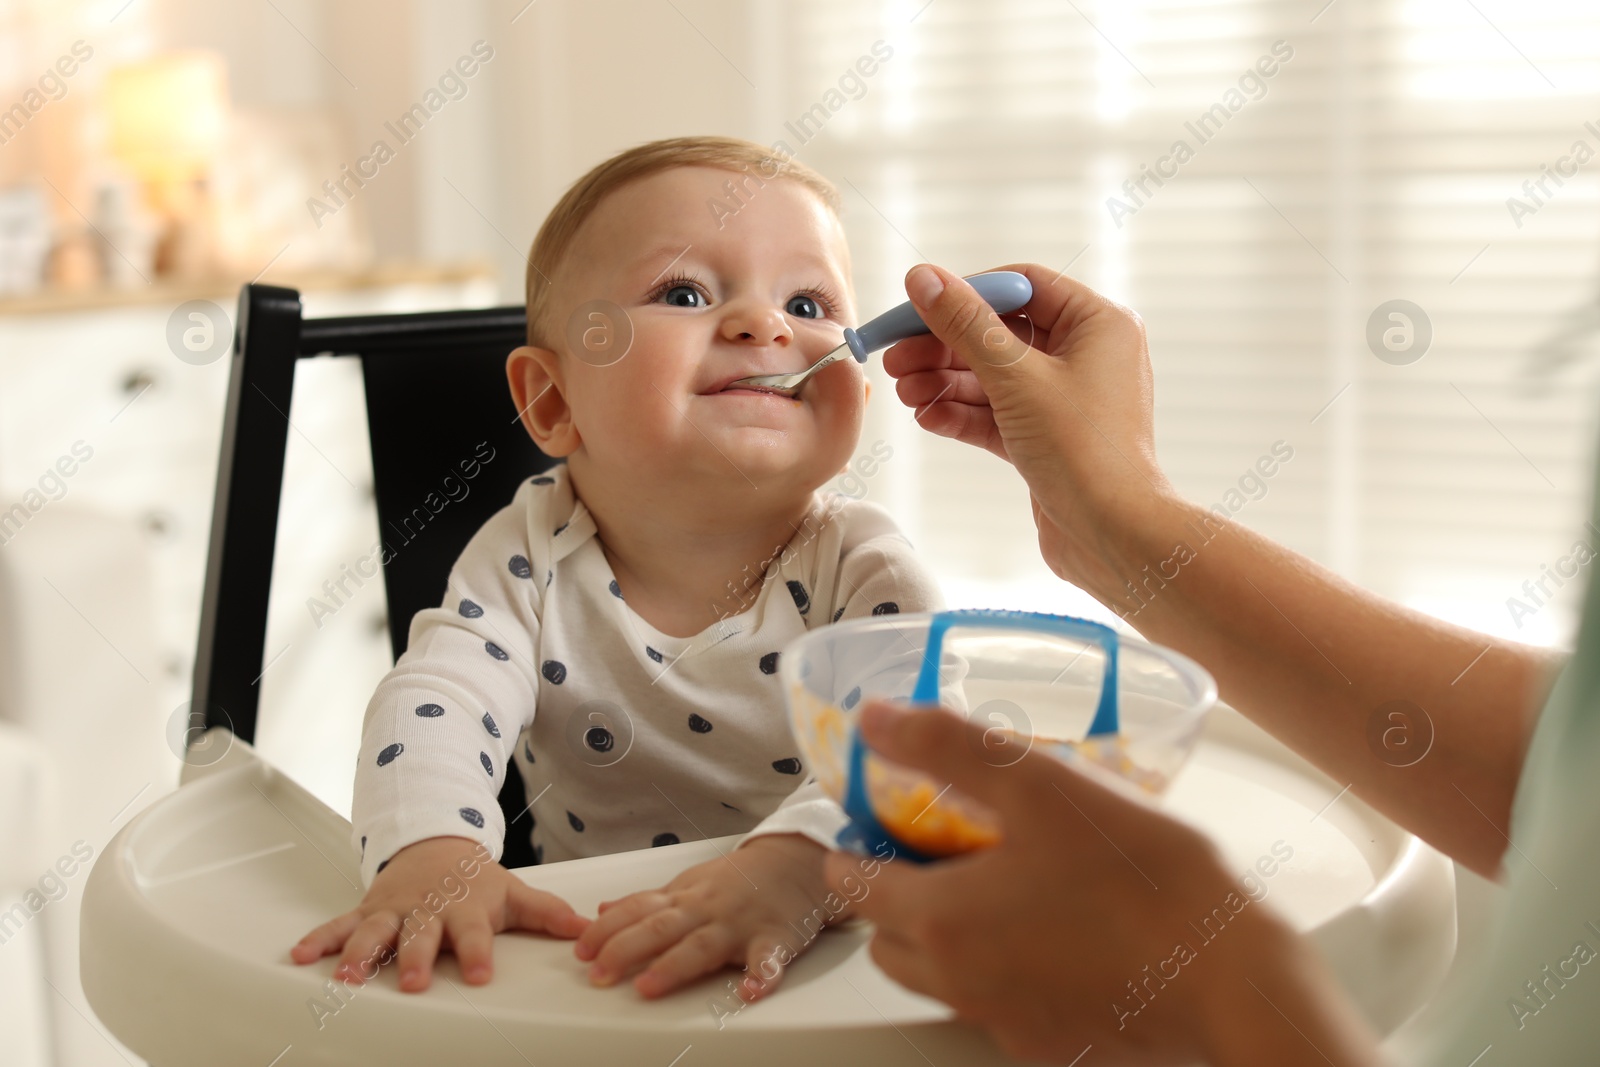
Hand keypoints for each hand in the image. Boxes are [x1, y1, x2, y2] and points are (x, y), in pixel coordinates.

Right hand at [290, 835, 588, 991]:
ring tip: (347, 974)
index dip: (478, 952)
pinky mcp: (367, 910)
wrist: (434, 843)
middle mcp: (426, 911)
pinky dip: (318, 938)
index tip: (481, 974)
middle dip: (414, 957)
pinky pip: (338, 924)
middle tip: (411, 981)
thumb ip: (548, 914)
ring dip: (360, 952)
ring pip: (374, 932)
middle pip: (419, 936)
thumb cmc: (474, 879)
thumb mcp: (513, 893)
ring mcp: (393, 910)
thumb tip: (586, 929)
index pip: (475, 933)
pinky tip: (299, 956)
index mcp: (465, 908)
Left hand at [574, 834, 840, 999]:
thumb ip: (647, 902)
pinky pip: (769, 960)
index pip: (638, 910)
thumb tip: (602, 911)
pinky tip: (749, 992)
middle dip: (627, 949)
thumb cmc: (739, 879)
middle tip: (599, 973)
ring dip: (675, 966)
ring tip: (649, 986)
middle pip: (662, 927)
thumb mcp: (688, 883)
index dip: (607, 930)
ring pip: (704, 945)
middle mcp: (707, 909)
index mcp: (684, 897)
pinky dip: (761, 976)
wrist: (796, 860)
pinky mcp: (776, 939)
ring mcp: (740, 925)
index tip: (581, 951)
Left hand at [826, 702, 1379, 1065]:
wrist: (1231, 977)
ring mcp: (1006, 1022)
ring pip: (940, 978)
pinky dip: (1000, 967)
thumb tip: (878, 719)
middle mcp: (960, 982)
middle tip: (934, 846)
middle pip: (887, 941)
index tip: (875, 818)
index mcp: (942, 920)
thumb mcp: (1040, 787)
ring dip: (944, 934)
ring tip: (998, 881)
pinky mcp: (1051, 1043)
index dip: (856, 845)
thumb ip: (948, 747)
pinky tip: (1050, 928)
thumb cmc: (1143, 881)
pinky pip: (998, 1004)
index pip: (855, 886)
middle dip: (893, 896)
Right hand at [884, 263, 1171, 600]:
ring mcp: (1067, 399)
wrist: (1114, 535)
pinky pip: (998, 413)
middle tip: (896, 358)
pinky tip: (927, 416)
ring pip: (994, 377)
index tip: (915, 307)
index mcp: (1098, 324)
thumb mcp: (1015, 378)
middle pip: (1000, 334)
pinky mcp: (1049, 438)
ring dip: (945, 382)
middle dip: (944, 346)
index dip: (964, 294)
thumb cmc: (1084, 450)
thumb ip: (965, 325)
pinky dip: (963, 413)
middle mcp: (1087, 355)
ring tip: (904, 392)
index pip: (1021, 287)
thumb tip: (923, 277)